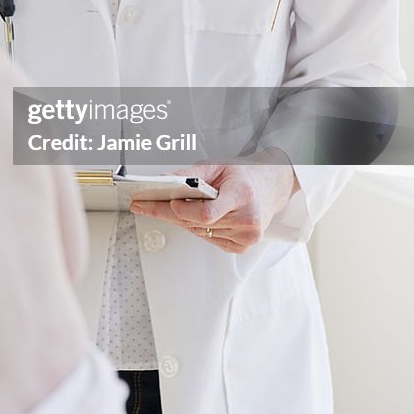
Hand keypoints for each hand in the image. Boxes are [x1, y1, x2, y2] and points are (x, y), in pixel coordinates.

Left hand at [129, 150, 298, 252]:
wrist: (272, 186)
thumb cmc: (245, 175)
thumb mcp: (217, 166)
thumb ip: (189, 175)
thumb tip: (161, 180)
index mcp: (243, 195)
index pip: (207, 212)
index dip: (184, 210)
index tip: (166, 203)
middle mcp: (247, 220)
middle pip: (197, 223)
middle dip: (167, 213)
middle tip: (142, 204)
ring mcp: (246, 237)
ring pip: (199, 232)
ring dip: (181, 220)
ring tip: (165, 206)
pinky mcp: (241, 246)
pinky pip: (208, 239)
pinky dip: (196, 227)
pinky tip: (192, 216)